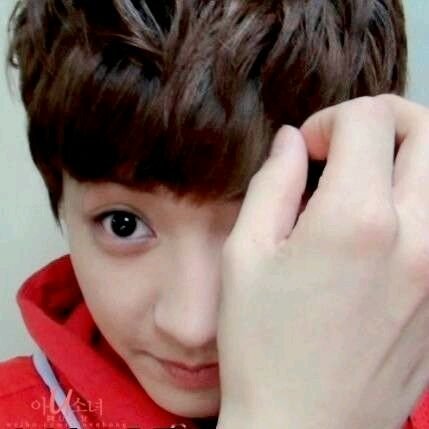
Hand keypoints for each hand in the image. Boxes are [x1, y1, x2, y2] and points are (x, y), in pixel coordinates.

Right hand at [216, 95, 428, 428]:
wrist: (302, 427)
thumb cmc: (261, 344)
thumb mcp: (245, 255)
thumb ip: (273, 184)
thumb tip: (292, 142)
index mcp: (356, 221)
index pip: (370, 119)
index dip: (330, 121)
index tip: (307, 152)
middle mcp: (417, 238)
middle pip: (428, 131)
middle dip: (383, 122)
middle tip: (345, 148)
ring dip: (407, 159)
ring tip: (364, 182)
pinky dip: (415, 204)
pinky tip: (378, 229)